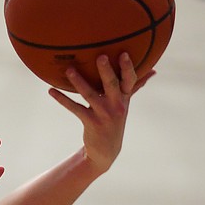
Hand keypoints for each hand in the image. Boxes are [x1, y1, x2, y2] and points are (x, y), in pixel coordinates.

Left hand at [48, 53, 151, 173]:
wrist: (106, 150)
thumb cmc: (115, 119)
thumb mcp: (126, 103)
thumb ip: (136, 85)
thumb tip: (153, 70)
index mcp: (125, 98)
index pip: (130, 80)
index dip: (127, 67)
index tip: (124, 53)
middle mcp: (116, 105)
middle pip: (112, 85)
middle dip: (106, 71)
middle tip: (100, 56)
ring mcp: (103, 114)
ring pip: (90, 95)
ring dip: (79, 82)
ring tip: (69, 70)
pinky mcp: (90, 122)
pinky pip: (74, 109)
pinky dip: (62, 99)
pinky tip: (51, 90)